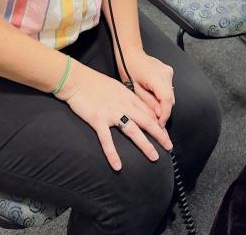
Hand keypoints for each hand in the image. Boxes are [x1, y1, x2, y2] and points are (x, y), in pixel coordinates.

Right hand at [55, 61, 172, 170]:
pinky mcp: (98, 120)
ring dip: (145, 145)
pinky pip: (107, 139)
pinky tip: (118, 166)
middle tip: (169, 147)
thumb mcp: (116, 87)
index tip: (165, 134)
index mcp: (128, 97)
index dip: (159, 124)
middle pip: (146, 122)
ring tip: (154, 157)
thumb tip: (136, 108)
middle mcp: (123, 105)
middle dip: (160, 135)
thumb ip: (127, 98)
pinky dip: (112, 153)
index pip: (148, 112)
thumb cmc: (95, 83)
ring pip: (133, 131)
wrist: (76, 80)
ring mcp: (111, 113)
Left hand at [118, 49, 174, 127]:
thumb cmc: (128, 69)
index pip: (167, 100)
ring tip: (153, 108)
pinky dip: (163, 95)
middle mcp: (166, 74)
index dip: (165, 115)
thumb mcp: (135, 89)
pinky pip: (169, 87)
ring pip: (170, 94)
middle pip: (170, 98)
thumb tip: (158, 116)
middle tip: (155, 120)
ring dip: (163, 103)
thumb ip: (148, 103)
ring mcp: (168, 71)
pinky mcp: (168, 71)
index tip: (160, 124)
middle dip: (164, 111)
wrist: (130, 53)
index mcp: (157, 78)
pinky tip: (154, 96)